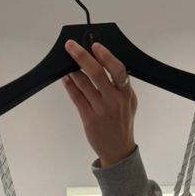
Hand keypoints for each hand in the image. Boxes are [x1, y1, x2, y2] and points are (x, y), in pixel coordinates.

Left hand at [61, 39, 137, 167]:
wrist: (119, 150)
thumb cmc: (122, 123)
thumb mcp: (129, 103)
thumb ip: (120, 85)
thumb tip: (104, 63)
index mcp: (126, 94)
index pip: (118, 69)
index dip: (106, 56)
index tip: (95, 45)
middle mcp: (115, 100)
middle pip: (97, 73)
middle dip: (82, 56)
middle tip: (71, 46)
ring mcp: (101, 110)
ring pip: (83, 83)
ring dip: (72, 70)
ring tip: (66, 62)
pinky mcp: (89, 118)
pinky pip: (76, 97)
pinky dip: (69, 85)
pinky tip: (65, 78)